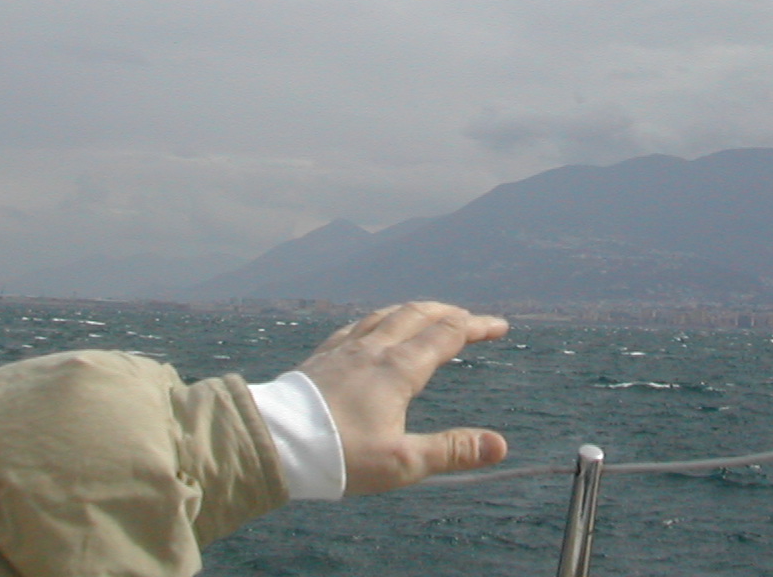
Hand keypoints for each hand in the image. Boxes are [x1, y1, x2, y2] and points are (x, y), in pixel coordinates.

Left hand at [299, 301, 509, 493]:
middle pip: (419, 315)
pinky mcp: (321, 357)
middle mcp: (374, 349)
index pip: (448, 335)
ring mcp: (344, 349)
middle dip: (450, 313)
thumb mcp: (401, 462)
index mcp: (398, 369)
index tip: (500, 326)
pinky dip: (379, 319)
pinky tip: (372, 327)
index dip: (477, 327)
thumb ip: (451, 451)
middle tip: (471, 319)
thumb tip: (499, 445)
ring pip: (387, 315)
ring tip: (428, 313)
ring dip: (415, 310)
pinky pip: (357, 326)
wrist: (272, 442)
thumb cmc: (337, 456)